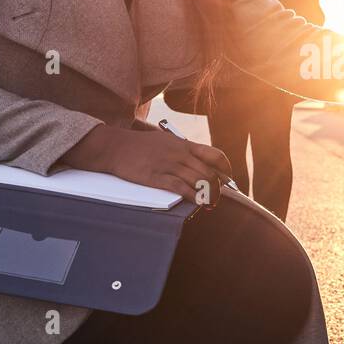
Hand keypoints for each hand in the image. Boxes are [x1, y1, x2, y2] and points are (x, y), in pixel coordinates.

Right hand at [68, 124, 232, 203]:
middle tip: (220, 196)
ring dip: (208, 194)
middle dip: (218, 187)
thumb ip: (182, 149)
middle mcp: (180, 154)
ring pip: (198, 181)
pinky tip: (197, 202)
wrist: (116, 147)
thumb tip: (196, 160)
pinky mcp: (157, 177)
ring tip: (211, 203)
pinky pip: (181, 188)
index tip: (228, 178)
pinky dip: (193, 196)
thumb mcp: (165, 140)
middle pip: (209, 172)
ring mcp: (169, 166)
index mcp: (184, 145)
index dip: (225, 169)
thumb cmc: (139, 145)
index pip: (214, 155)